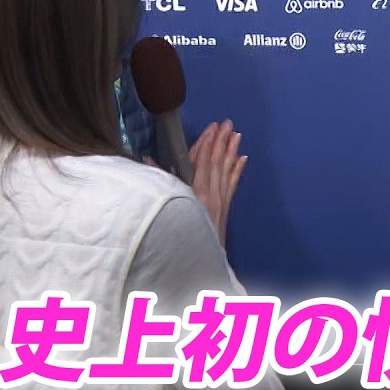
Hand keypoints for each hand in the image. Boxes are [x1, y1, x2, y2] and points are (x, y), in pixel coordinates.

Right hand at [147, 120, 246, 247]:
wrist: (198, 265)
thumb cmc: (177, 235)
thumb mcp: (164, 207)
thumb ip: (157, 182)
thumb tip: (146, 160)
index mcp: (194, 192)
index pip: (201, 162)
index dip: (206, 143)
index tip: (212, 128)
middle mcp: (210, 194)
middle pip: (217, 162)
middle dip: (222, 141)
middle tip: (228, 123)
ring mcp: (220, 201)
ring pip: (227, 170)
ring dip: (232, 151)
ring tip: (237, 134)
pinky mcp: (225, 209)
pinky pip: (233, 185)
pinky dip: (238, 170)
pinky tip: (243, 159)